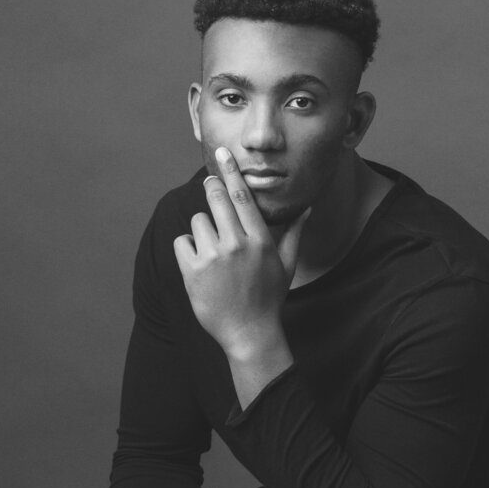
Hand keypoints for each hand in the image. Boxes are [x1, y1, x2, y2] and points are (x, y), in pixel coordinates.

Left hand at [173, 147, 308, 356]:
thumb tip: (306, 209)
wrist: (249, 333)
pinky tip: (199, 264)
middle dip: (212, 188)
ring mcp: (214, 258)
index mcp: (260, 241)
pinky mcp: (193, 272)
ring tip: (213, 250)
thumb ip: (294, 234)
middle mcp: (237, 245)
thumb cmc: (269, 298)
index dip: (232, 172)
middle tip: (211, 185)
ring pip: (198, 220)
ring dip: (203, 229)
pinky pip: (182, 242)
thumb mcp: (286, 266)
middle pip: (216, 198)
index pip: (242, 197)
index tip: (223, 154)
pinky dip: (187, 249)